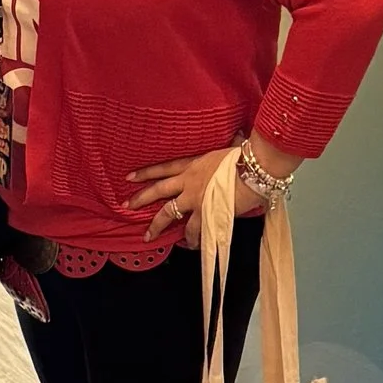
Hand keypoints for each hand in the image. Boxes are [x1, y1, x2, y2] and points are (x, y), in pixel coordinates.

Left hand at [125, 143, 246, 248]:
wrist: (256, 169)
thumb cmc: (247, 156)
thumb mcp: (231, 148)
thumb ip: (229, 146)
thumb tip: (238, 137)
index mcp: (194, 164)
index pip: (164, 168)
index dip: (146, 172)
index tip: (129, 177)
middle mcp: (189, 181)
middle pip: (158, 191)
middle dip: (140, 199)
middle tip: (126, 206)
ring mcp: (195, 198)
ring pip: (169, 214)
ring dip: (158, 226)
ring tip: (150, 236)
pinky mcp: (206, 213)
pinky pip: (193, 230)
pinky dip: (191, 239)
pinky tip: (189, 245)